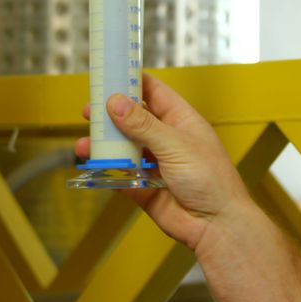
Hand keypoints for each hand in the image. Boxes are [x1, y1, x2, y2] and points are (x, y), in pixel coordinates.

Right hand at [75, 73, 252, 251]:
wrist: (217, 226)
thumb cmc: (211, 179)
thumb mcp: (175, 144)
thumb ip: (143, 124)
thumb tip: (116, 102)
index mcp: (181, 120)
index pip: (154, 93)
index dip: (132, 82)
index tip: (109, 75)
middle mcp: (167, 139)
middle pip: (134, 120)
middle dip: (110, 116)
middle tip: (89, 112)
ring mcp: (156, 164)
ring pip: (124, 149)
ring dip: (104, 146)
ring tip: (84, 146)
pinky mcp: (146, 188)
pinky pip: (121, 177)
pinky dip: (107, 173)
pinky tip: (93, 169)